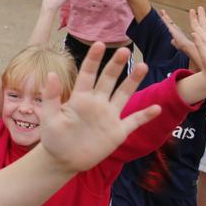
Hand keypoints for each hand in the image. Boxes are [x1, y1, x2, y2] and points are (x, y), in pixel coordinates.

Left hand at [37, 43, 160, 172]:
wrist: (62, 160)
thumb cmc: (53, 138)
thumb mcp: (49, 117)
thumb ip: (51, 97)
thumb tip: (51, 74)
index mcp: (80, 98)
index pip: (88, 74)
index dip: (93, 59)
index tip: (100, 44)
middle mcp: (97, 103)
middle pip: (108, 80)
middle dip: (116, 65)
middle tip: (125, 50)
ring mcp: (109, 116)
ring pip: (123, 95)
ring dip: (133, 81)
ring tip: (143, 66)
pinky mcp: (117, 132)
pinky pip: (134, 121)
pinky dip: (145, 116)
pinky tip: (156, 108)